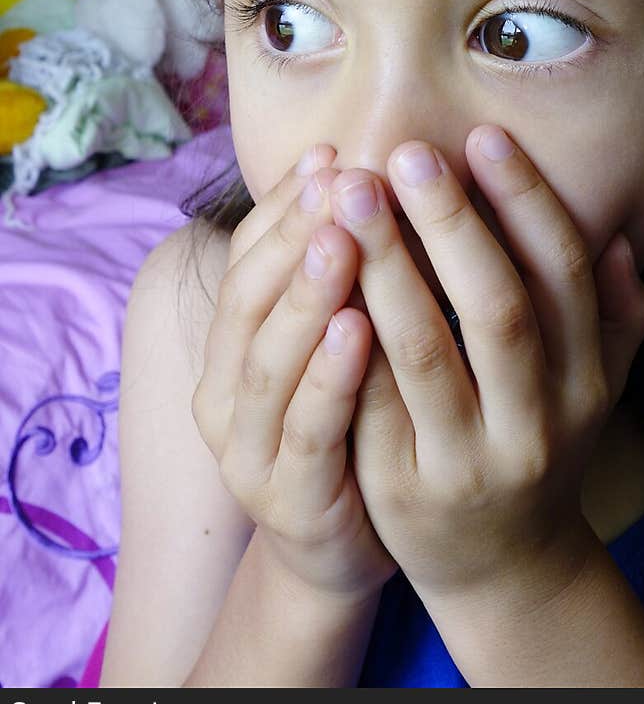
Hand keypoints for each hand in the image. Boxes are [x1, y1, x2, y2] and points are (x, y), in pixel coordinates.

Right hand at [191, 143, 397, 604]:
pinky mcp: (289, 499)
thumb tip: (354, 170)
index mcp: (229, 348)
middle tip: (341, 181)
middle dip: (293, 236)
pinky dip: (329, 377)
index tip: (331, 153)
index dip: (282, 206)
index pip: (246, 260)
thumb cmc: (346, 426)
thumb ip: (335, 276)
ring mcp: (247, 452)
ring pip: (267, 364)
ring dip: (305, 296)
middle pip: (247, 301)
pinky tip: (360, 331)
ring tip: (342, 239)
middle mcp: (222, 394)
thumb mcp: (330, 344)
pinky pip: (307, 431)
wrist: (341, 550)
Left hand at [326, 126, 643, 603]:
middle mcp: (536, 423)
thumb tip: (618, 235)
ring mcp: (468, 462)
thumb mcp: (595, 385)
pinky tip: (318, 275)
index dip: (527, 202)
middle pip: (497, 309)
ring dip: (386, 266)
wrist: (502, 568)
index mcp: (586, 382)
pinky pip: (369, 403)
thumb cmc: (542, 444)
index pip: (562, 276)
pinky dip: (346, 340)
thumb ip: (615, 314)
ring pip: (425, 353)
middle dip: (451, 223)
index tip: (482, 135)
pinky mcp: (402, 490)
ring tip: (349, 194)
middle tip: (404, 151)